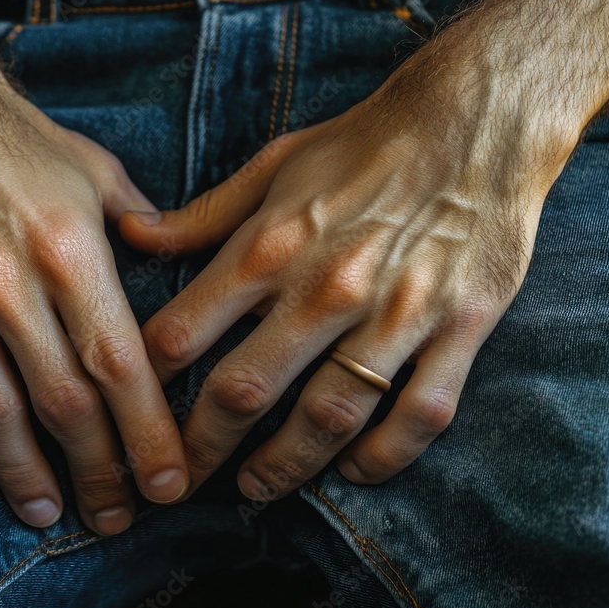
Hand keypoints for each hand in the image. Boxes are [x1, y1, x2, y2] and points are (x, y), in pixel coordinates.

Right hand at [0, 42, 187, 533]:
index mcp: (69, 248)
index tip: (166, 481)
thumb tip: (170, 262)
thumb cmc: (16, 137)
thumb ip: (140, 228)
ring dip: (28, 470)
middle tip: (119, 514)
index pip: (118, 364)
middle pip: (62, 402)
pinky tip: (1, 442)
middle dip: (97, 469)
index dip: (145, 433)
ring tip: (54, 513)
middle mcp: (7, 278)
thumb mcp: (94, 172)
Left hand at [119, 46, 575, 500]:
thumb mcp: (274, 164)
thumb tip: (133, 237)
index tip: (132, 414)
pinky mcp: (457, 328)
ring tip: (256, 487)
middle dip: (201, 449)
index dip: (144, 384)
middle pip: (244, 393)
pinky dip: (384, 457)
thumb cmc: (365, 143)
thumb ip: (204, 215)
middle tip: (181, 479)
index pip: (183, 332)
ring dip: (284, 467)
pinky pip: (418, 415)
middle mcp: (327, 287)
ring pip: (328, 419)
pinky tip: (353, 470)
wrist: (476, 120)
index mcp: (272, 244)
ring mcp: (397, 313)